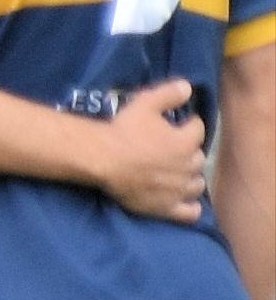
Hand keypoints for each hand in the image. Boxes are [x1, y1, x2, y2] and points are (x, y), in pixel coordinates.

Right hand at [85, 77, 210, 220]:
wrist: (101, 160)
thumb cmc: (122, 130)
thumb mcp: (145, 103)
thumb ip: (169, 94)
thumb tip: (188, 86)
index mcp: (186, 141)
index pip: (198, 129)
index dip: (189, 124)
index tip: (180, 123)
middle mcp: (188, 166)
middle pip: (199, 158)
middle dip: (189, 152)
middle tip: (172, 149)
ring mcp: (178, 189)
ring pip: (196, 184)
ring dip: (190, 177)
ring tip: (177, 173)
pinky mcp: (166, 207)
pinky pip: (189, 212)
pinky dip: (190, 207)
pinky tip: (183, 200)